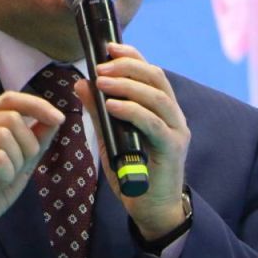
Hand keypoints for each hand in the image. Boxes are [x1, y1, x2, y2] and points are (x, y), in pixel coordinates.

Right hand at [0, 91, 63, 257]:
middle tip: (19, 168)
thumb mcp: (19, 164)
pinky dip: (7, 173)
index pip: (9, 99)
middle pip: (11, 118)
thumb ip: (35, 141)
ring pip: (5, 135)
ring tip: (5, 178)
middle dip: (28, 144)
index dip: (37, 104)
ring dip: (17, 161)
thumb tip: (55, 120)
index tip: (59, 119)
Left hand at [75, 43, 189, 239]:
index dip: (131, 56)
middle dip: (126, 67)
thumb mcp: (109, 138)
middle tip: (100, 68)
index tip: (108, 47)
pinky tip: (112, 106)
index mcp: (161, 109)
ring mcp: (176, 131)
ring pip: (157, 97)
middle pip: (156, 78)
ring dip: (127, 86)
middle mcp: (173, 115)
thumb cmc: (131, 173)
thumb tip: (81, 84)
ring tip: (102, 82)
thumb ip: (98, 112)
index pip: (151, 72)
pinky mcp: (172, 148)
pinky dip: (132, 111)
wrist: (151, 210)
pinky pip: (153, 123)